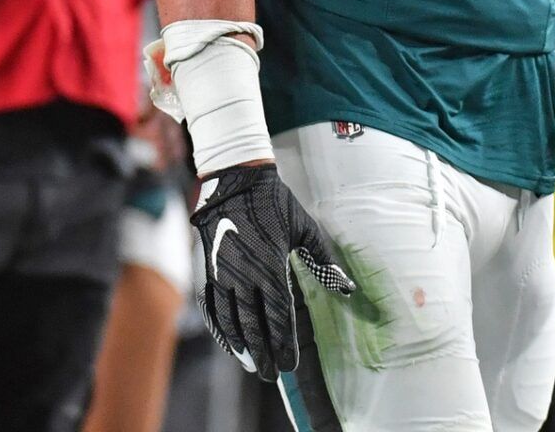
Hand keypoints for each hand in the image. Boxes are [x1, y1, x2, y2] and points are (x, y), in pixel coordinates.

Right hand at [191, 163, 355, 380]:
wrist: (235, 180)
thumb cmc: (275, 203)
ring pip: (230, 320)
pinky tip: (228, 343)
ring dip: (241, 346)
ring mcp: (221, 273)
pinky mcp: (207, 269)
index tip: (290, 364)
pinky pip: (211, 307)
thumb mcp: (304, 228)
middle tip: (272, 374)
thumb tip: (346, 287)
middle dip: (263, 352)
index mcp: (269, 265)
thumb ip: (323, 260)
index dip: (284, 342)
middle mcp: (243, 274)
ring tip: (252, 365)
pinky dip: (219, 328)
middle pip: (253, 324)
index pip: (278, 314)